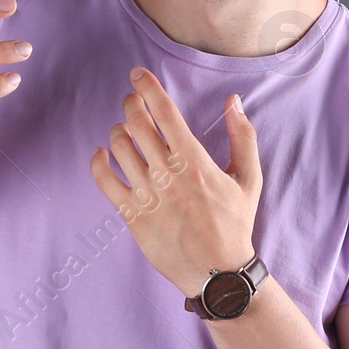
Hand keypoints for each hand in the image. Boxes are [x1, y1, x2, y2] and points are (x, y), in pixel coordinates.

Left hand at [89, 67, 261, 299]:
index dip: (147, 86)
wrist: (218, 274)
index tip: (137, 74)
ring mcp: (148, 195)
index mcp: (194, 160)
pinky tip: (102, 155)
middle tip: (133, 101)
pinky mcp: (132, 216)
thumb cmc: (235, 224)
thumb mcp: (250, 178)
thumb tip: (234, 101)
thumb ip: (244, 136)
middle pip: (136, 122)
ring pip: (118, 146)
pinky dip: (98, 160)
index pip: (164, 111)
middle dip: (131, 103)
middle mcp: (168, 173)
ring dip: (118, 130)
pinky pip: (104, 180)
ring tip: (125, 131)